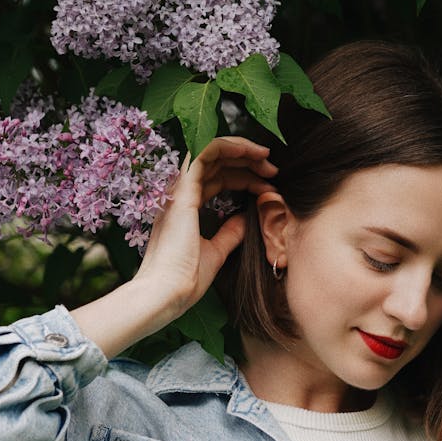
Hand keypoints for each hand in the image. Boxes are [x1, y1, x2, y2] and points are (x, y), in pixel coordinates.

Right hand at [70, 136, 277, 357]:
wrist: (167, 293)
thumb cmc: (185, 280)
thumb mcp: (216, 252)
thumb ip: (230, 233)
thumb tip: (245, 219)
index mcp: (186, 208)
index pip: (217, 179)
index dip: (245, 178)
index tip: (270, 187)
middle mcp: (181, 195)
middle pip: (216, 163)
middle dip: (247, 161)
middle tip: (273, 170)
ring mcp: (180, 191)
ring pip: (210, 152)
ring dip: (241, 150)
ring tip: (267, 158)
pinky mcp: (183, 191)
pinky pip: (205, 154)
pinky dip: (229, 147)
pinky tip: (252, 152)